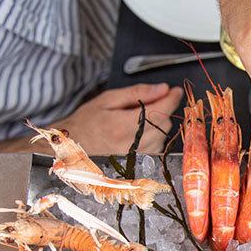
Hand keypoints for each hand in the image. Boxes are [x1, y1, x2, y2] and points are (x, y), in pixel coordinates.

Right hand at [47, 83, 180, 154]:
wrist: (74, 144)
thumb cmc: (86, 122)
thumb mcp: (108, 99)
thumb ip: (137, 93)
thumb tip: (162, 89)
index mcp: (121, 127)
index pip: (158, 112)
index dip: (171, 100)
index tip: (175, 91)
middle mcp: (131, 145)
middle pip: (164, 124)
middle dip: (162, 109)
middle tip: (148, 101)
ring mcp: (136, 156)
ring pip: (163, 135)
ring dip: (158, 122)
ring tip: (137, 118)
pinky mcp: (139, 161)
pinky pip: (157, 145)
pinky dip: (154, 134)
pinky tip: (139, 130)